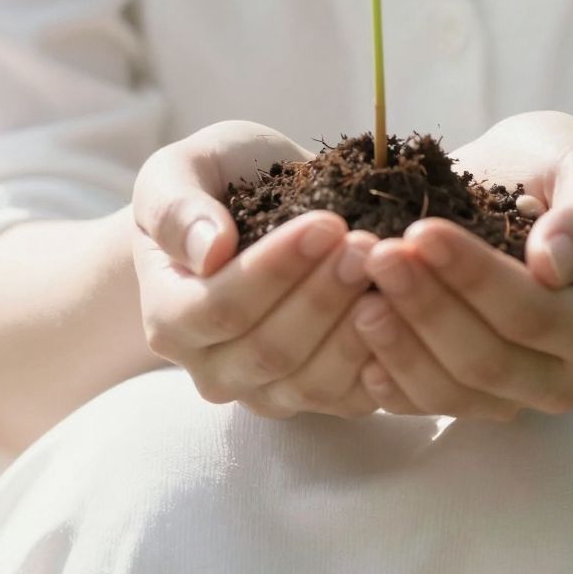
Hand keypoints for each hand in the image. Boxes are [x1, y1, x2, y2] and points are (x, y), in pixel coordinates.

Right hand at [127, 121, 388, 420]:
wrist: (242, 215)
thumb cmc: (209, 188)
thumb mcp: (177, 174)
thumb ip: (178, 210)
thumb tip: (209, 251)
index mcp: (168, 316)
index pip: (220, 309)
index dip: (276, 271)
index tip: (326, 223)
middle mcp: (211, 369)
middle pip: (270, 350)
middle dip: (324, 296)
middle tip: (367, 244)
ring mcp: (262, 391)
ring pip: (312, 381)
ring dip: (356, 327)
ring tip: (388, 270)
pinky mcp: (314, 399)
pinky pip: (350, 397)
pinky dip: (381, 359)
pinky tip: (404, 312)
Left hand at [352, 111, 572, 420]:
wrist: (534, 193)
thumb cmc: (562, 174)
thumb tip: (554, 263)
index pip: (535, 314)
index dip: (476, 279)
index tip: (423, 231)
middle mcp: (566, 372)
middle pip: (489, 362)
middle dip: (428, 310)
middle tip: (378, 255)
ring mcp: (515, 393)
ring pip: (453, 393)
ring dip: (401, 347)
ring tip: (358, 296)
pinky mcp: (469, 397)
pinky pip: (425, 405)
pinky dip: (388, 377)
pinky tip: (356, 337)